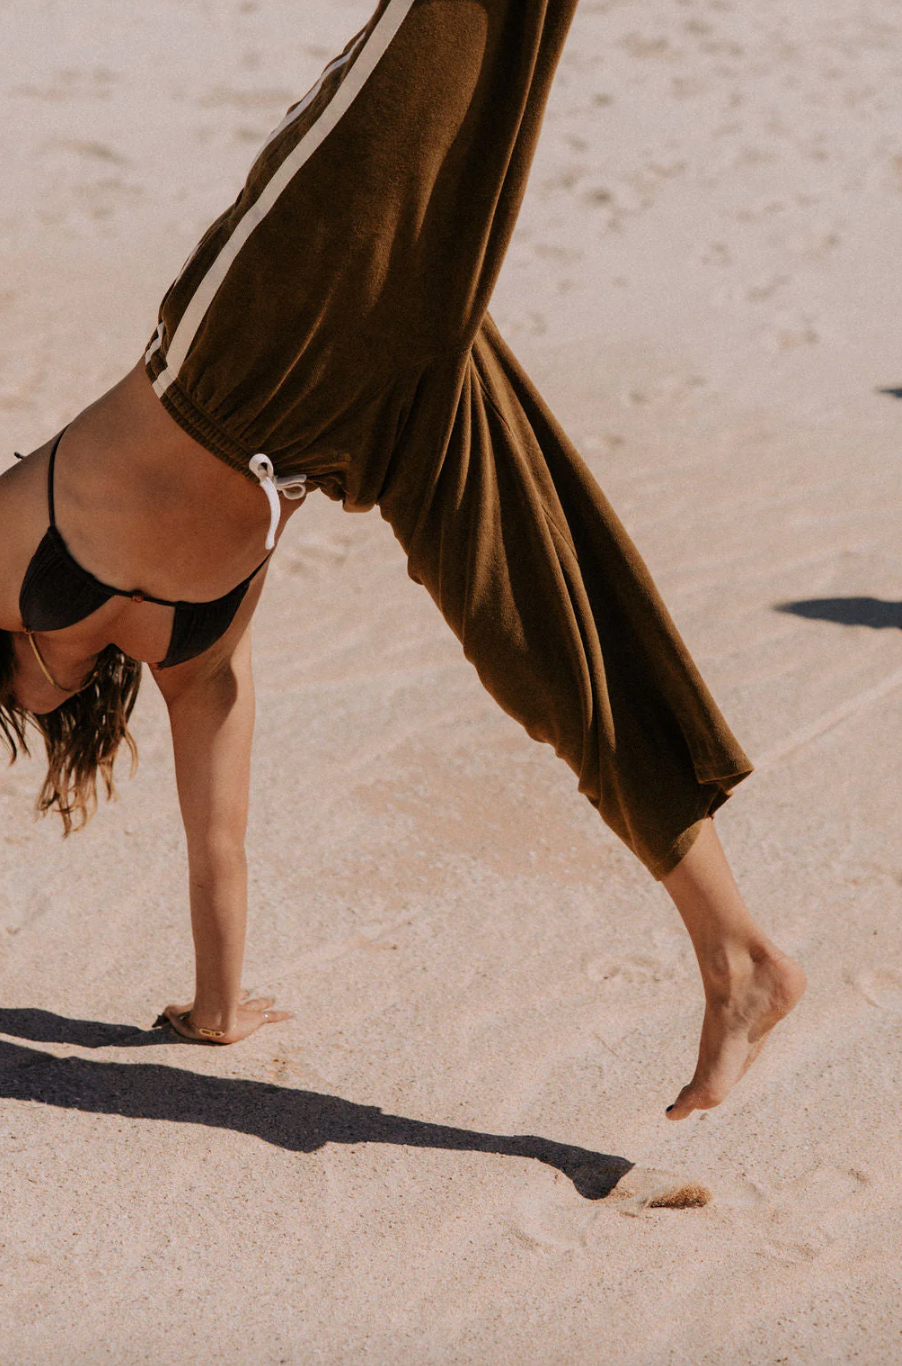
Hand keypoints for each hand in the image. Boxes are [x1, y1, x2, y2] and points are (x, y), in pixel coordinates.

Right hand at [158, 990, 292, 1043]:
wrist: (210, 1020)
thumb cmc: (195, 1018)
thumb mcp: (179, 1015)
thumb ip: (172, 1013)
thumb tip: (163, 1011)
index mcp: (220, 1002)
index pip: (229, 995)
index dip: (235, 993)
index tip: (242, 988)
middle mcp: (235, 1003)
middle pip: (246, 998)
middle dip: (251, 996)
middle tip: (259, 993)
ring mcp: (246, 1011)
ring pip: (259, 1005)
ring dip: (266, 1002)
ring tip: (273, 998)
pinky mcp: (256, 1020)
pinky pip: (272, 1017)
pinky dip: (282, 1015)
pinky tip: (292, 1014)